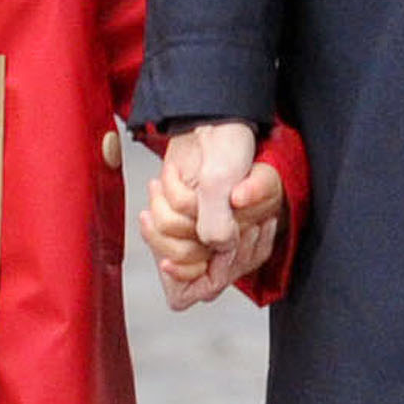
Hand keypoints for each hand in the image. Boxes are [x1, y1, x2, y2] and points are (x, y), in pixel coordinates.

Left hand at [139, 121, 281, 308]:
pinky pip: (161, 229)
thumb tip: (215, 245)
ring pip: (169, 246)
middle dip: (169, 237)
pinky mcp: (186, 214)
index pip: (211, 283)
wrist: (210, 120)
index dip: (188, 277)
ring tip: (162, 185)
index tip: (167, 265)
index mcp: (246, 239)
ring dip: (160, 213)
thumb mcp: (224, 181)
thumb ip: (219, 220)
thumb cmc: (227, 145)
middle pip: (185, 267)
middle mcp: (225, 239)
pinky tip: (161, 184)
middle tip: (164, 207)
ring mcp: (203, 227)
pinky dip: (157, 207)